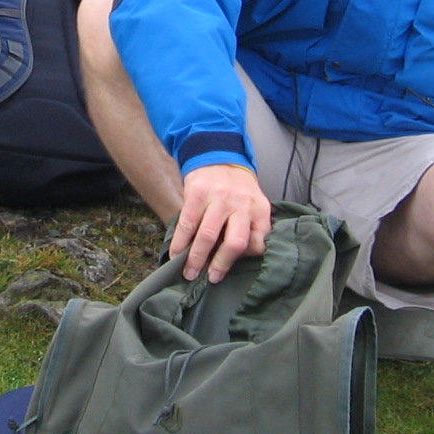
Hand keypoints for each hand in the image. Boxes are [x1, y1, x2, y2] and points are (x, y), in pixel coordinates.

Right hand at [172, 163, 270, 281]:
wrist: (218, 155)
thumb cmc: (237, 189)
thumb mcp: (253, 204)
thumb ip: (252, 227)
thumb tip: (239, 260)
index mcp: (259, 209)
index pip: (258, 242)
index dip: (246, 259)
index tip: (234, 267)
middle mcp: (241, 204)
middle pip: (235, 242)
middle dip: (221, 264)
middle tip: (211, 279)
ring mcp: (219, 198)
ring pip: (207, 236)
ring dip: (196, 259)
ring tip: (189, 273)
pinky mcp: (197, 194)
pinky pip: (187, 224)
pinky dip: (179, 243)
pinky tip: (175, 254)